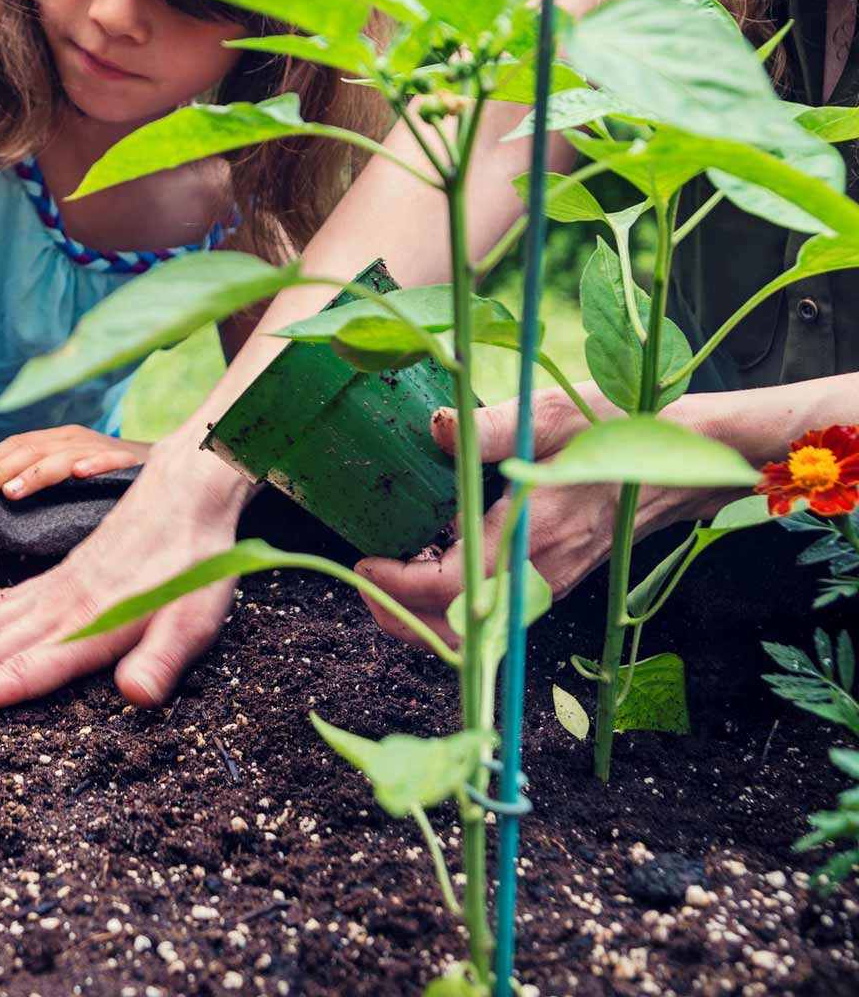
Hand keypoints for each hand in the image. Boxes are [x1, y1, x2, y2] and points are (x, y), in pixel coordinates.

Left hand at [0, 427, 147, 498]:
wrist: (164, 462)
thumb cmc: (108, 472)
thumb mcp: (70, 468)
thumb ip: (40, 473)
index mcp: (59, 440)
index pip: (18, 445)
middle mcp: (76, 439)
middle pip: (33, 450)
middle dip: (1, 468)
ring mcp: (103, 448)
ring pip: (65, 457)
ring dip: (37, 473)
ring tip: (12, 491)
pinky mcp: (132, 460)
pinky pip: (113, 461)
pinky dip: (97, 464)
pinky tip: (81, 474)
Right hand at [0, 429, 250, 715]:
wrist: (192, 488)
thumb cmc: (200, 561)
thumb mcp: (197, 616)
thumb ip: (164, 658)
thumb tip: (137, 699)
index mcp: (90, 628)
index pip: (24, 670)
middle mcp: (62, 609)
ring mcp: (58, 588)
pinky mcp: (64, 572)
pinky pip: (5, 597)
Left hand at [355, 385, 730, 647]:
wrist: (683, 459)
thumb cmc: (618, 431)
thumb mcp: (550, 415)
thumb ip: (490, 428)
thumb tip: (437, 428)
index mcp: (531, 536)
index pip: (450, 588)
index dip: (399, 585)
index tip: (365, 562)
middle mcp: (538, 574)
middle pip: (459, 631)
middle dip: (402, 618)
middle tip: (366, 581)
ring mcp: (549, 583)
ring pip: (477, 631)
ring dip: (427, 617)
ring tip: (390, 576)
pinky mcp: (555, 580)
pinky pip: (496, 613)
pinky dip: (457, 606)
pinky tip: (436, 563)